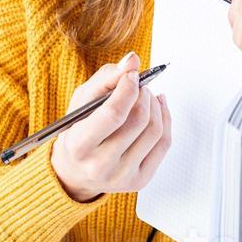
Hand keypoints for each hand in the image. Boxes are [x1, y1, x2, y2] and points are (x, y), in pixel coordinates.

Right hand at [51, 51, 171, 202]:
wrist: (77, 170)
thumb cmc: (78, 131)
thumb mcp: (81, 102)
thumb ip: (106, 78)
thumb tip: (133, 60)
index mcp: (79, 145)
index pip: (113, 115)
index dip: (128, 89)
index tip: (132, 75)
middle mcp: (100, 166)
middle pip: (138, 121)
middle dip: (142, 94)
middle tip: (138, 84)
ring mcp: (122, 176)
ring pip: (155, 131)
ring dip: (155, 105)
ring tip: (145, 96)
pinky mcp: (140, 181)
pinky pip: (164, 144)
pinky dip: (165, 119)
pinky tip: (157, 109)